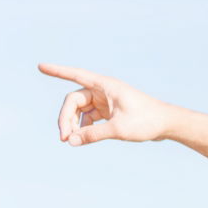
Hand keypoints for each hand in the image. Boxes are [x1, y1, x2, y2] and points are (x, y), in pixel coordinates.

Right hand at [38, 63, 174, 145]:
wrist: (166, 124)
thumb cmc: (147, 121)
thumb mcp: (119, 129)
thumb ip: (93, 134)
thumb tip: (70, 141)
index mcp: (106, 86)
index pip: (76, 75)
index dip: (57, 71)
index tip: (40, 66)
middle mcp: (104, 91)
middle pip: (74, 100)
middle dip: (66, 118)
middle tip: (63, 138)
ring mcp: (106, 101)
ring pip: (80, 110)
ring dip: (73, 124)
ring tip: (72, 141)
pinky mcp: (109, 112)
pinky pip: (88, 117)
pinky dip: (83, 127)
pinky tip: (82, 139)